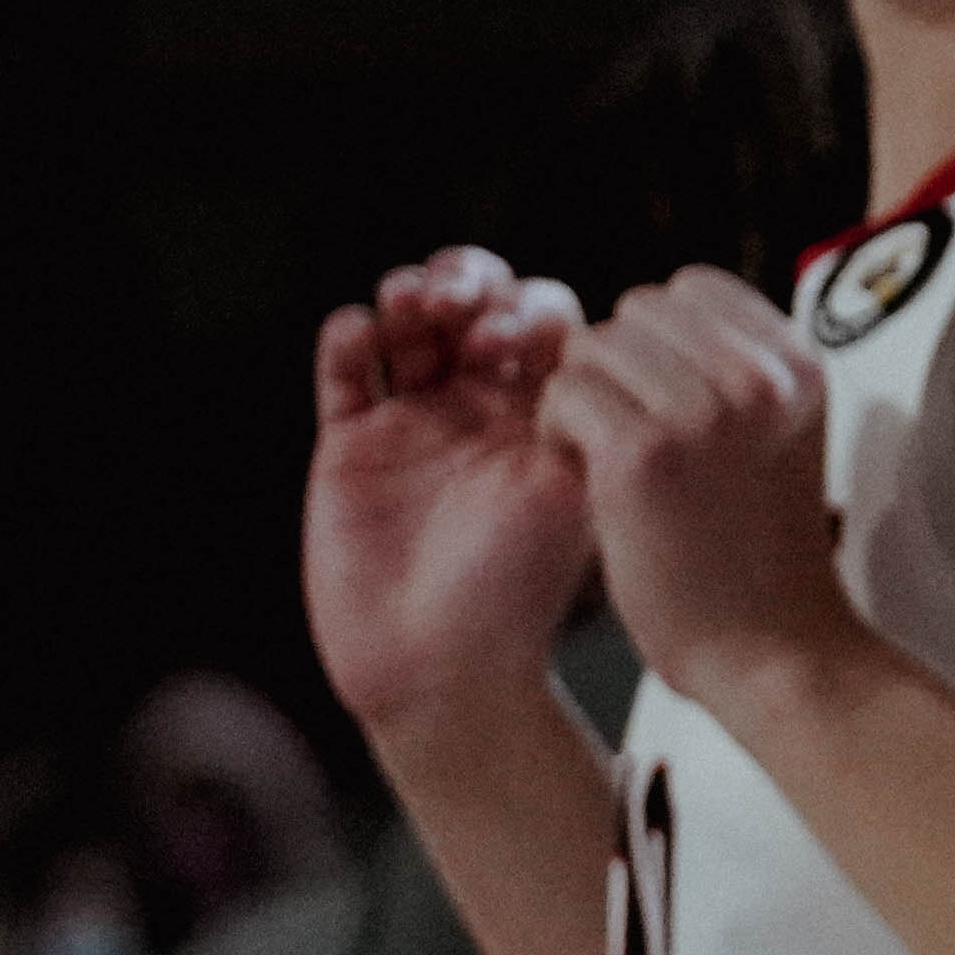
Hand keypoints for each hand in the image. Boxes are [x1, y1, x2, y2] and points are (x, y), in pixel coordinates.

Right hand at [301, 250, 591, 734]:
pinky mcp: (348, 443)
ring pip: (407, 324)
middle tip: (463, 302)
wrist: (440, 670)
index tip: (521, 338)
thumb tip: (610, 347)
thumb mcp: (573, 498)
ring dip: (411, 294)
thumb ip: (586, 422)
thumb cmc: (520, 595)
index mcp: (545, 412)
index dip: (531, 311)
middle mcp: (480, 406)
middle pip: (474, 306)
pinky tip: (362, 332)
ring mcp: (412, 420)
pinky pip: (345, 371)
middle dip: (470, 284)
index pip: (544, 322)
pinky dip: (349, 336)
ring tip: (415, 303)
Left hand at [542, 270, 861, 702]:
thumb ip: (737, 371)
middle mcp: (758, 375)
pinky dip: (558, 431)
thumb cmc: (762, 556)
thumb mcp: (780, 435)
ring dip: (583, 395)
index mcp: (798, 364)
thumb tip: (656, 320)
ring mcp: (703, 410)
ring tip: (607, 456)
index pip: (694, 287)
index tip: (659, 395)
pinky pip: (566, 393)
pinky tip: (585, 475)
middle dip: (618, 365)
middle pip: (638, 310)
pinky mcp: (644, 452)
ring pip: (593, 345)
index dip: (659, 337)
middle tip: (626, 431)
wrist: (771, 648)